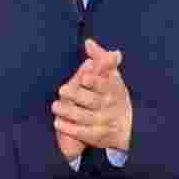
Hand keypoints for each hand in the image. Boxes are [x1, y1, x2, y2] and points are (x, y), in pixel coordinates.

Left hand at [50, 42, 131, 160]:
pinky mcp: (100, 136)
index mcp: (114, 88)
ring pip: (86, 117)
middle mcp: (110, 105)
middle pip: (93, 101)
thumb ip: (100, 59)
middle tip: (62, 90)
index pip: (105, 84)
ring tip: (55, 106)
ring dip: (69, 112)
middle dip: (77, 95)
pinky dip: (71, 129)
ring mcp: (105, 121)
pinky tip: (58, 123)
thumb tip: (88, 42)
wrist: (123, 128)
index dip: (95, 82)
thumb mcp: (110, 77)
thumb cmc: (111, 96)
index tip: (84, 78)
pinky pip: (84, 133)